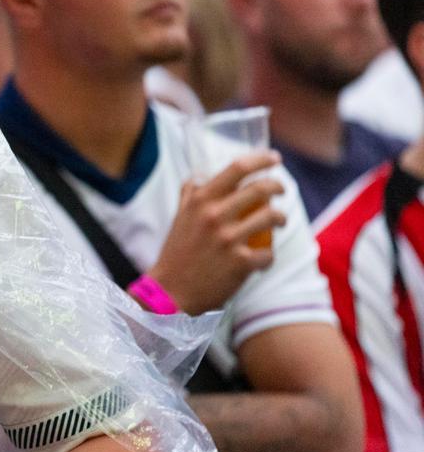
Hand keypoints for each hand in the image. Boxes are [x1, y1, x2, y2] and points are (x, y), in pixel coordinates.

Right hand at [148, 150, 285, 314]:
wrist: (170, 292)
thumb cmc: (175, 253)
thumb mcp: (179, 218)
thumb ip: (190, 195)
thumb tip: (201, 177)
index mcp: (200, 201)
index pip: (236, 169)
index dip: (260, 160)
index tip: (274, 159)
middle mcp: (214, 216)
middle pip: (260, 189)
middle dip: (278, 187)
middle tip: (281, 190)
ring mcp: (228, 239)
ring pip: (272, 217)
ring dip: (281, 218)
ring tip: (279, 221)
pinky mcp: (240, 263)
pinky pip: (268, 254)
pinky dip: (268, 256)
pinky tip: (261, 259)